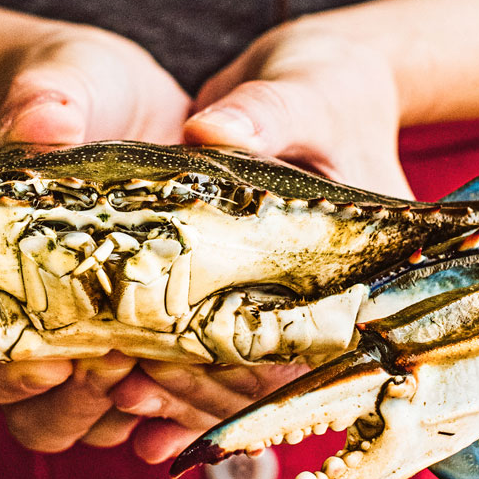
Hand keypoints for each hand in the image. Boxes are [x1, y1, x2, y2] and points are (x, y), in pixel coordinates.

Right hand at [0, 25, 189, 448]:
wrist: (127, 105)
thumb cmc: (74, 92)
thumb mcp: (61, 84)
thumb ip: (44, 101)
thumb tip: (42, 120)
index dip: (0, 375)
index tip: (51, 353)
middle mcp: (27, 330)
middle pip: (27, 417)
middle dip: (68, 406)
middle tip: (115, 362)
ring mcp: (87, 348)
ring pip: (85, 428)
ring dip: (118, 418)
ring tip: (162, 376)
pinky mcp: (144, 351)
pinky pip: (144, 416)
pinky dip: (167, 421)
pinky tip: (197, 407)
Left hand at [100, 15, 407, 462]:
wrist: (324, 80)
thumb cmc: (329, 84)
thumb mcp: (304, 92)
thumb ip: (263, 113)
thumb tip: (208, 131)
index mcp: (359, 268)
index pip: (310, 347)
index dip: (247, 373)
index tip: (179, 370)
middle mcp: (321, 301)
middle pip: (264, 378)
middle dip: (198, 395)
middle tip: (128, 391)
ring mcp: (277, 303)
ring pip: (233, 381)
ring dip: (178, 398)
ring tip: (119, 397)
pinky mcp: (241, 296)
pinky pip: (211, 358)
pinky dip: (172, 382)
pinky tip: (125, 399)